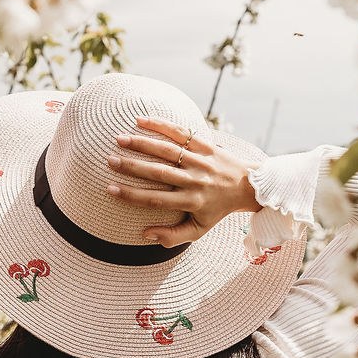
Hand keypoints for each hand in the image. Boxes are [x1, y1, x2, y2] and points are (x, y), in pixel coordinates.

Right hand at [106, 118, 262, 246]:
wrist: (247, 186)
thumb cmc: (216, 210)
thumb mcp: (199, 229)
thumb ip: (173, 237)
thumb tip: (145, 234)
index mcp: (190, 201)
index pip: (155, 199)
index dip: (131, 195)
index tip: (110, 189)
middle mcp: (195, 181)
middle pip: (158, 172)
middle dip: (132, 166)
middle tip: (109, 160)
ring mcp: (200, 161)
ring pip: (168, 150)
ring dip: (142, 143)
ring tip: (119, 139)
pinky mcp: (206, 145)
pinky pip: (182, 133)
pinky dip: (161, 125)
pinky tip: (141, 120)